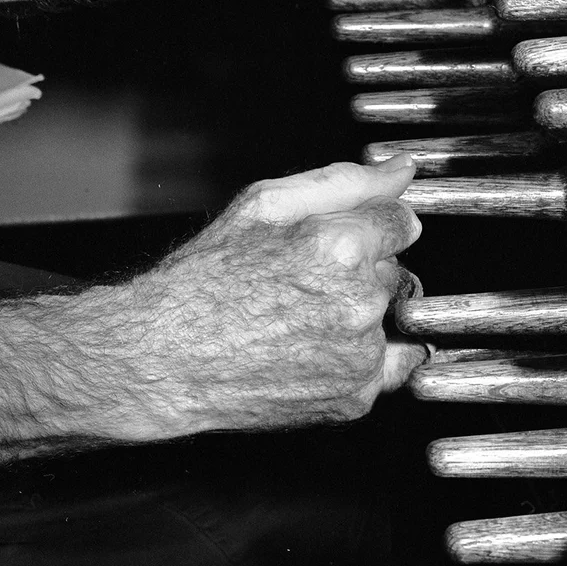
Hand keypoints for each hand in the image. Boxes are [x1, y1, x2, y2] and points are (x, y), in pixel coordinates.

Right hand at [120, 157, 427, 436]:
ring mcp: (360, 354)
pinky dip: (360, 358)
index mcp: (340, 247)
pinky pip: (386, 365)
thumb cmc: (201, 283)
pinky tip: (312, 351)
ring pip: (388, 316)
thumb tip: (401, 170)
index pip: (402, 222)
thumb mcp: (263, 206)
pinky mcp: (356, 395)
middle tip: (300, 283)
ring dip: (359, 314)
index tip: (339, 243)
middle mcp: (359, 301)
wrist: (164, 360)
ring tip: (298, 319)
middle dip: (360, 271)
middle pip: (395, 269)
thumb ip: (344, 182)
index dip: (369, 228)